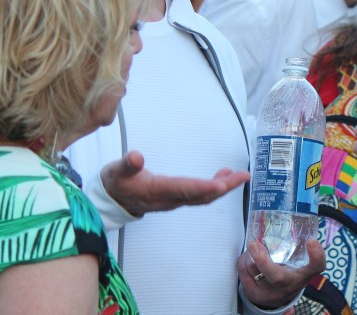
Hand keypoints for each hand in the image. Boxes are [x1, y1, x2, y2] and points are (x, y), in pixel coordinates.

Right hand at [100, 150, 248, 215]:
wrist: (113, 199)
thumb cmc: (116, 182)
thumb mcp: (116, 171)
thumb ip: (127, 164)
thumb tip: (136, 156)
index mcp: (157, 191)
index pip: (183, 189)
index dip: (203, 187)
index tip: (221, 184)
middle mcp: (170, 199)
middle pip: (201, 196)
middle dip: (223, 187)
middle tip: (243, 176)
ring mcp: (175, 200)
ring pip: (203, 197)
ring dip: (224, 187)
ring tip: (241, 175)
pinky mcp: (177, 198)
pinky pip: (200, 195)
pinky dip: (215, 185)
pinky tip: (225, 175)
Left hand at [237, 239, 324, 309]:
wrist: (278, 300)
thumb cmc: (289, 274)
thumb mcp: (299, 263)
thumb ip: (297, 246)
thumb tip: (286, 220)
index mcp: (303, 274)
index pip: (316, 267)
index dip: (316, 256)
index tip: (311, 241)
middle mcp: (289, 286)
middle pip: (277, 277)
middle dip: (262, 260)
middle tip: (254, 244)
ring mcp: (271, 294)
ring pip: (254, 271)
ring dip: (249, 256)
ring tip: (253, 248)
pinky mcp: (255, 295)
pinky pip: (244, 274)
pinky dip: (243, 263)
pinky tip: (247, 259)